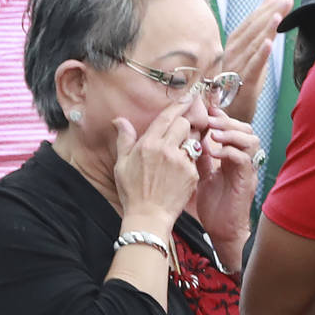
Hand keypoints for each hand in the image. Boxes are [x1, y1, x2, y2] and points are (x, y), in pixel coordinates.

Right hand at [113, 102, 197, 229]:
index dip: (179, 105)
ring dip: (189, 143)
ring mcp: (181, 162)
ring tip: (179, 154)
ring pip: (193, 140)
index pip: (167, 117)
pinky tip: (180, 172)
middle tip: (179, 134)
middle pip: (184, 124)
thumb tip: (119, 120)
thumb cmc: (132, 191)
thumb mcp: (122, 164)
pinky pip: (195, 160)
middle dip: (184, 125)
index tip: (188, 97)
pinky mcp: (192, 174)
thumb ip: (124, 139)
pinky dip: (190, 162)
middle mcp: (166, 150)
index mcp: (148, 144)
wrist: (148, 216)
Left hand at [194, 112, 260, 268]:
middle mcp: (243, 161)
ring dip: (231, 133)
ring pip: (250, 140)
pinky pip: (243, 159)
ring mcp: (247, 170)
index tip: (206, 109)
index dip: (222, 117)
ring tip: (213, 133)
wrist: (222, 231)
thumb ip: (200, 157)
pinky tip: (214, 152)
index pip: (233, 129)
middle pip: (246, 129)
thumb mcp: (202, 176)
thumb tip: (190, 138)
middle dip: (228, 120)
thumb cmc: (214, 206)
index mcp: (232, 157)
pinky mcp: (247, 181)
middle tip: (209, 119)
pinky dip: (229, 151)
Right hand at [222, 0, 293, 121]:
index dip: (265, 9)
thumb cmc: (239, 89)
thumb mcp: (251, 61)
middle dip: (270, 12)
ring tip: (279, 14)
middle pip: (253, 30)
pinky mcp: (242, 85)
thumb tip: (272, 16)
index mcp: (233, 47)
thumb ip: (260, 40)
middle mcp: (232, 55)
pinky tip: (270, 43)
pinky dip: (260, 55)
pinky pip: (252, 68)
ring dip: (267, 29)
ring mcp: (235, 69)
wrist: (227, 118)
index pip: (250, 23)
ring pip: (253, 45)